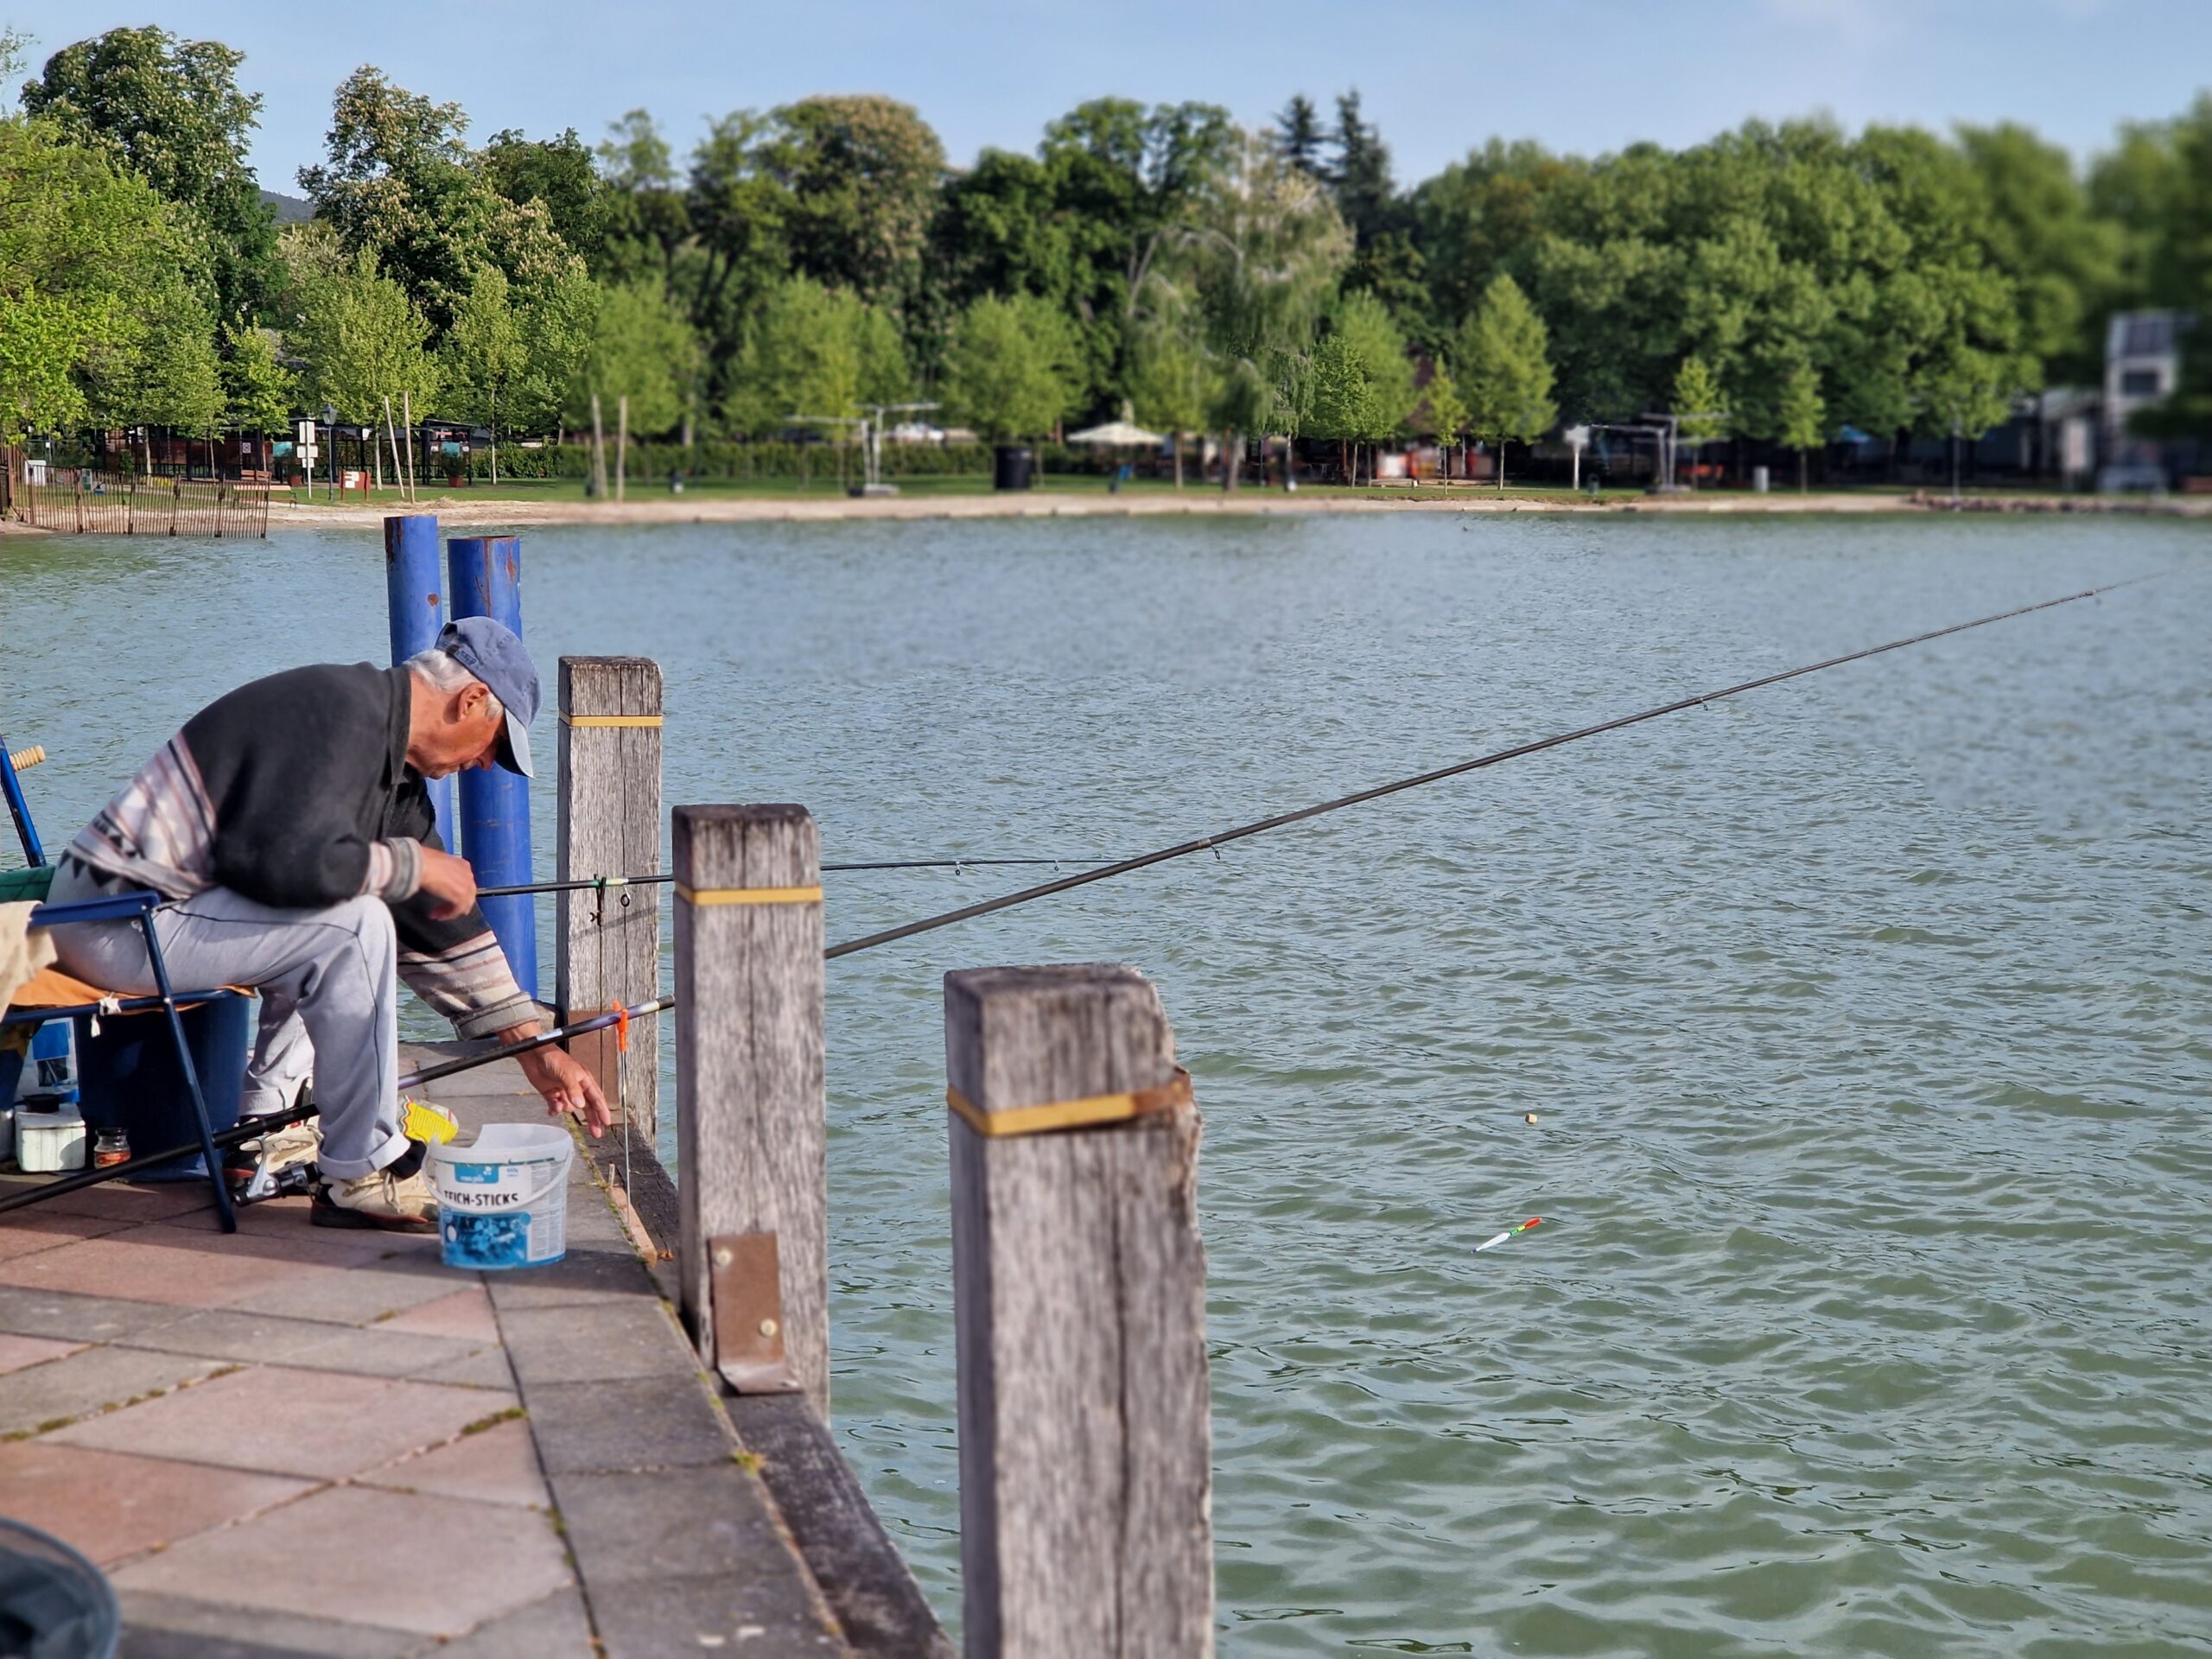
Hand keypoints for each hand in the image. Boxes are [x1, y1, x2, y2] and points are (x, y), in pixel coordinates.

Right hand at [417, 847, 477, 920]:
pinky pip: (457, 910)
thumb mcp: (436, 863)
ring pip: (463, 904)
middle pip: (466, 895)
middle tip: (440, 909)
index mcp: (463, 865)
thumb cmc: (422, 861)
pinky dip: (448, 915)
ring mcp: (467, 886)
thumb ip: (441, 871)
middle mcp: (468, 875)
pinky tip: (438, 915)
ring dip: (450, 911)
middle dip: (453, 903)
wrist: (421, 864)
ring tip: (437, 914)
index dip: (453, 892)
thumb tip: (435, 878)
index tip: (442, 897)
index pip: (464, 883)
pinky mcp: (461, 897)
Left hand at [502, 1023, 611, 1137]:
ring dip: (564, 1108)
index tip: (607, 1122)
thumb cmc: (554, 1058)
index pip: (596, 1098)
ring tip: (557, 1103)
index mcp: (584, 1080)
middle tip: (596, 1133)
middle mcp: (576, 1087)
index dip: (602, 1111)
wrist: (533, 1056)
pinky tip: (552, 1108)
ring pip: (569, 1107)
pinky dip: (554, 1109)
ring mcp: (564, 1091)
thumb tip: (581, 1105)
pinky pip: (556, 1107)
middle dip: (592, 1120)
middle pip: (587, 1107)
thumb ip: (574, 1090)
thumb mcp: (567, 1073)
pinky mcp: (552, 1094)